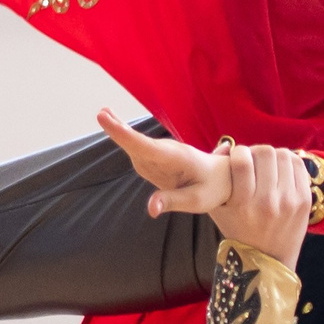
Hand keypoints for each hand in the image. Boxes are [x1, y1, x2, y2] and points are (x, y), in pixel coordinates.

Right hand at [97, 110, 231, 217]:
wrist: (222, 177)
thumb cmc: (211, 189)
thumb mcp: (197, 200)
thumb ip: (172, 202)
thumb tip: (150, 209)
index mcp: (178, 159)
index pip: (149, 148)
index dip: (130, 138)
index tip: (116, 126)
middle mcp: (166, 152)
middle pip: (139, 143)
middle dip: (120, 130)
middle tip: (101, 114)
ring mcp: (159, 154)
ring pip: (136, 144)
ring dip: (119, 130)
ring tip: (103, 115)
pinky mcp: (153, 158)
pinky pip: (136, 149)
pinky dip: (123, 137)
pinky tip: (110, 122)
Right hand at [206, 144, 308, 269]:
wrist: (267, 260)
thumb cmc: (237, 230)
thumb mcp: (217, 208)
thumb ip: (216, 176)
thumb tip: (226, 145)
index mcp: (243, 205)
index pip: (243, 161)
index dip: (238, 152)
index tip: (237, 158)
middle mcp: (267, 203)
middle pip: (265, 153)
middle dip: (256, 152)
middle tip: (254, 161)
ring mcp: (289, 201)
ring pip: (284, 155)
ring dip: (273, 156)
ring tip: (267, 166)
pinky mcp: (305, 200)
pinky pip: (298, 165)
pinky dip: (288, 163)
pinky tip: (280, 172)